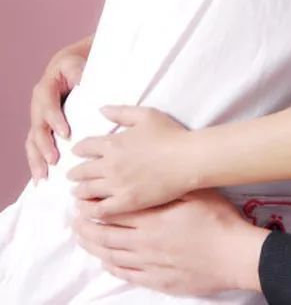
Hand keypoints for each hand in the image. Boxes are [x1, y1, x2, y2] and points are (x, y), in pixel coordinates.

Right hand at [26, 49, 86, 181]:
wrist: (67, 66)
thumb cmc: (74, 66)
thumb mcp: (75, 64)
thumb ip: (77, 73)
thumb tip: (82, 83)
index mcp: (45, 89)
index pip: (48, 105)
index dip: (55, 120)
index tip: (65, 134)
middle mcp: (38, 106)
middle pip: (37, 128)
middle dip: (44, 146)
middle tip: (54, 161)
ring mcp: (38, 119)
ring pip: (32, 141)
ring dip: (36, 159)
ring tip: (42, 176)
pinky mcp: (42, 129)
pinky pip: (35, 147)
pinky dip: (36, 162)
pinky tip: (39, 179)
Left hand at [69, 106, 192, 216]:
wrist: (187, 159)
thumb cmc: (170, 134)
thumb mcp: (146, 115)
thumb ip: (121, 112)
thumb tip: (101, 110)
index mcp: (112, 143)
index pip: (85, 147)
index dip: (78, 149)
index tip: (77, 152)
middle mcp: (109, 165)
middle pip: (82, 171)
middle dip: (74, 173)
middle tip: (71, 176)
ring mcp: (117, 185)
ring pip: (87, 191)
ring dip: (78, 192)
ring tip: (76, 194)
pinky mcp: (126, 202)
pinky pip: (100, 209)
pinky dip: (89, 210)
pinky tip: (87, 211)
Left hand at [73, 189, 267, 294]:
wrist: (233, 255)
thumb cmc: (218, 219)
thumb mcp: (194, 192)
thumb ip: (168, 187)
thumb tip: (146, 178)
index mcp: (152, 219)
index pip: (114, 212)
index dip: (94, 207)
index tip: (81, 201)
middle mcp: (145, 242)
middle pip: (107, 235)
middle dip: (86, 227)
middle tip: (73, 220)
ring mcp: (150, 264)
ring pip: (113, 255)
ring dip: (94, 247)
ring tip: (82, 239)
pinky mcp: (158, 280)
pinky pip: (127, 274)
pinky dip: (112, 267)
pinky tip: (106, 263)